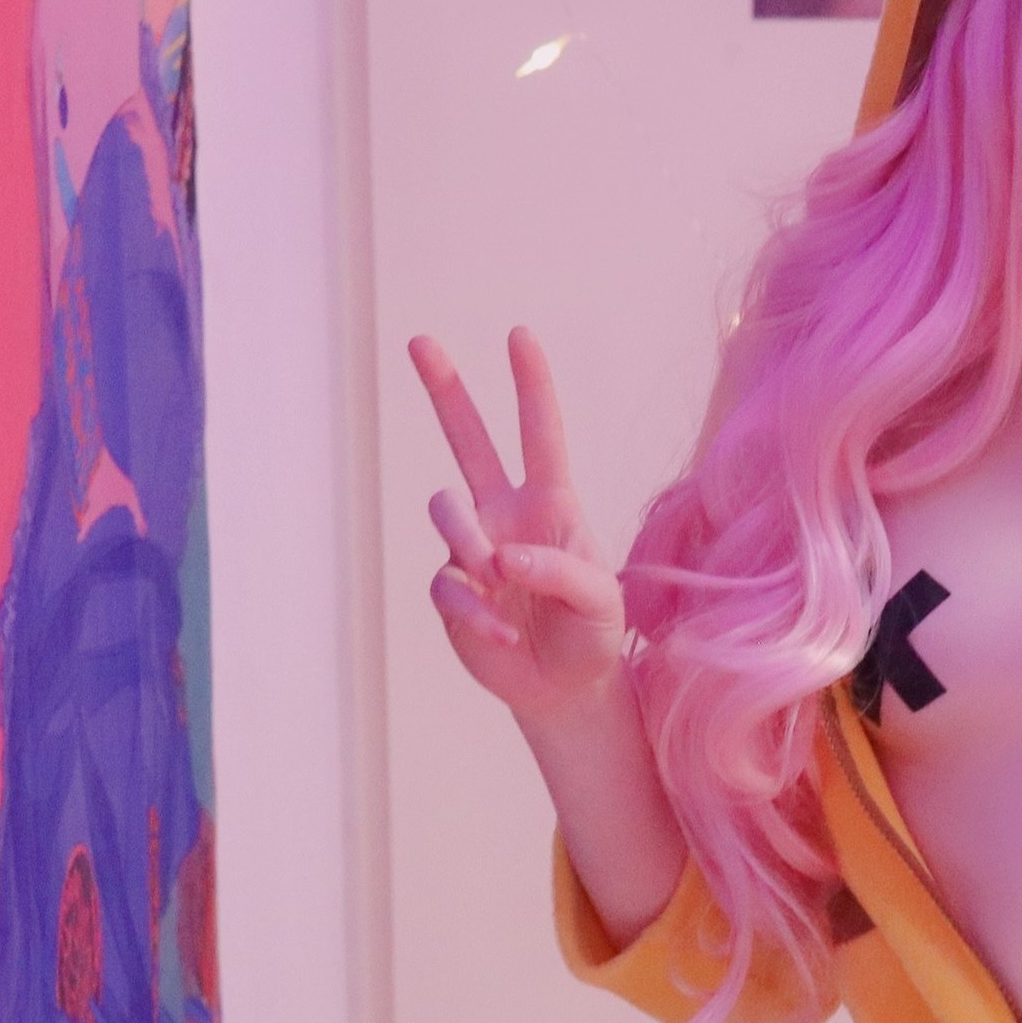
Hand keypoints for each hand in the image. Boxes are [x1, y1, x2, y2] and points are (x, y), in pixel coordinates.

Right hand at [410, 328, 629, 719]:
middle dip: (444, 390)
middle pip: (469, 440)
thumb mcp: (601, 602)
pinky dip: (474, 609)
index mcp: (552, 501)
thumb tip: (502, 559)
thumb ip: (561, 571)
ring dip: (468, 540)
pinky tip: (502, 635)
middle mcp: (506, 513)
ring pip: (446, 511)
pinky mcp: (452, 591)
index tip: (520, 336)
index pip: (540, 434)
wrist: (566, 687)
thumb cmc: (592, 632)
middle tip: (420, 339)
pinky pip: (448, 584)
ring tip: (496, 575)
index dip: (531, 385)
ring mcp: (473, 548)